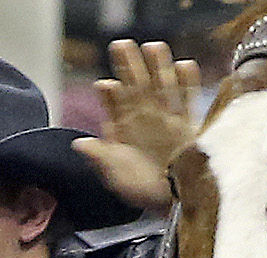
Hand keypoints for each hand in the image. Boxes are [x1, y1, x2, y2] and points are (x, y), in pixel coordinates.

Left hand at [70, 38, 200, 211]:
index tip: (104, 86)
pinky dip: (187, 81)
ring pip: (162, 86)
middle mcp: (144, 118)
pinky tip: (184, 64)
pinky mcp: (188, 125)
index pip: (114, 104)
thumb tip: (79, 144)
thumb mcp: (117, 175)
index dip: (108, 94)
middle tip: (120, 44)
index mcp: (124, 128)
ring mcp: (166, 119)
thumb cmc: (142, 191)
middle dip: (128, 65)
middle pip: (136, 85)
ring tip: (152, 46)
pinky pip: (188, 98)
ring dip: (158, 66)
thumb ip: (101, 157)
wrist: (174, 203)